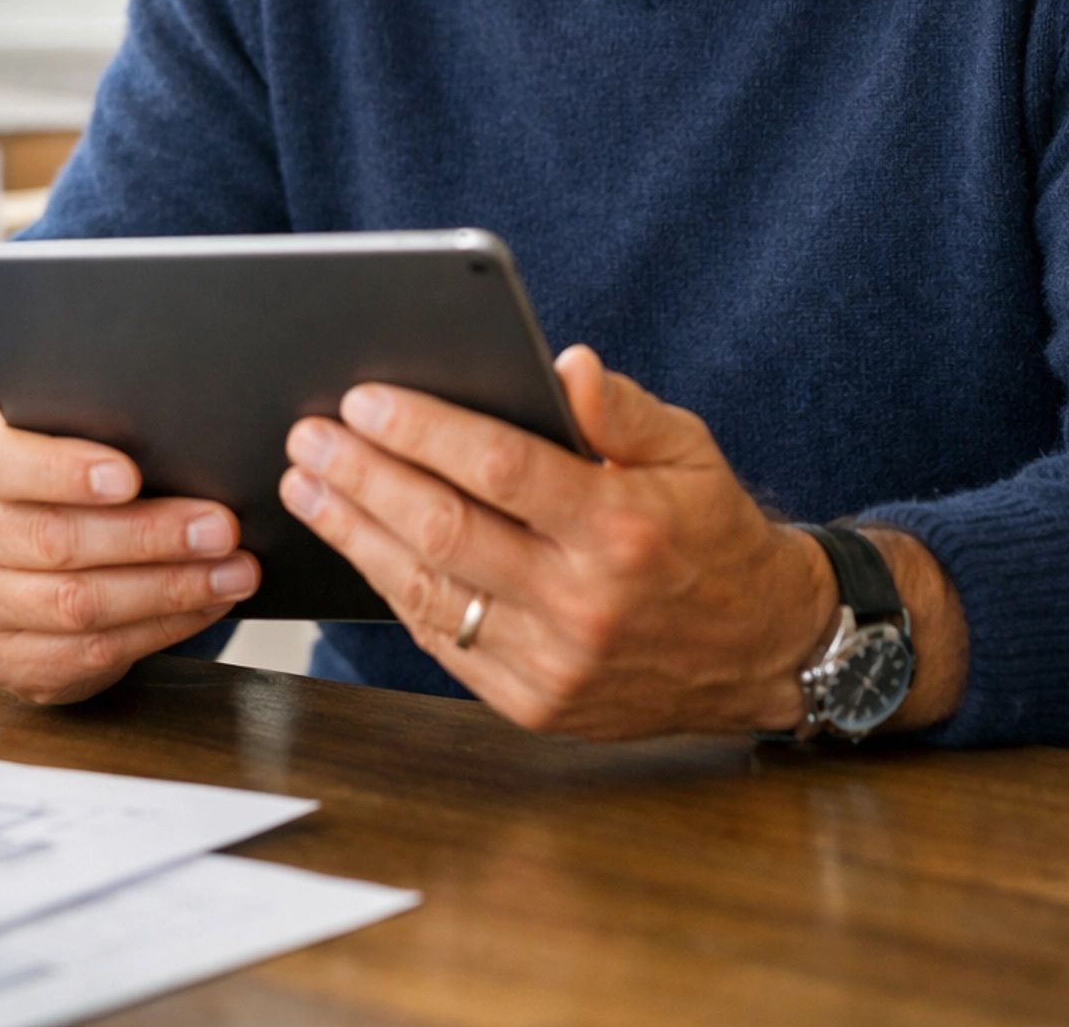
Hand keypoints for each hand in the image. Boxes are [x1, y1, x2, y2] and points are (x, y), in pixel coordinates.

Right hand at [0, 402, 258, 705]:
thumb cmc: (50, 469)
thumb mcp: (52, 432)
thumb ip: (93, 428)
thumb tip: (183, 440)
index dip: (63, 471)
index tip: (132, 476)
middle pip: (54, 541)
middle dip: (150, 537)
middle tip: (222, 528)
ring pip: (76, 605)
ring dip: (169, 589)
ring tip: (233, 570)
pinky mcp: (2, 659)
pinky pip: (90, 653)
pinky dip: (160, 629)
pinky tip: (205, 604)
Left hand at [281, 347, 965, 738]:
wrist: (760, 649)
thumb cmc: (711, 531)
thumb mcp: (688, 449)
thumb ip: (620, 408)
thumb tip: (562, 364)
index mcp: (621, 528)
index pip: (500, 469)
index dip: (423, 431)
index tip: (365, 398)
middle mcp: (584, 603)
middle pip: (445, 531)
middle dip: (363, 478)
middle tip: (309, 436)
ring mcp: (554, 664)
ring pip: (428, 592)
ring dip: (356, 534)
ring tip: (307, 486)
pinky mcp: (533, 704)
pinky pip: (442, 641)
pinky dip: (390, 589)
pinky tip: (357, 545)